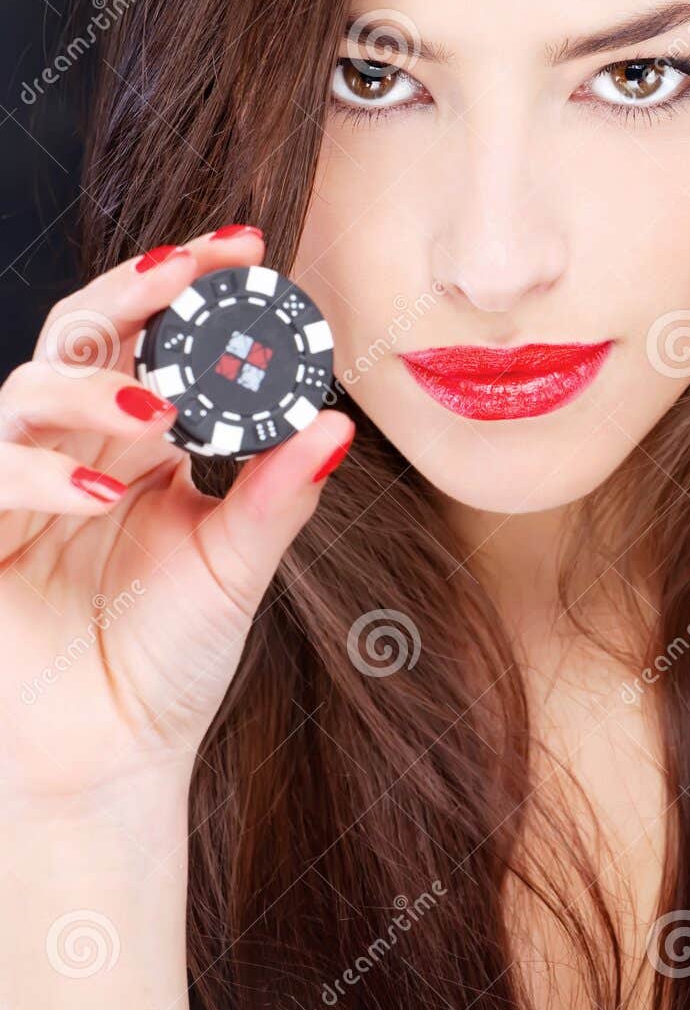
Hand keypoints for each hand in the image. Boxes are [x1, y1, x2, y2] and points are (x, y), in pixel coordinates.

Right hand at [0, 227, 354, 807]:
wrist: (110, 758)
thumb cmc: (166, 661)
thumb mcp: (236, 569)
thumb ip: (277, 496)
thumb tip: (337, 423)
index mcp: (142, 446)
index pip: (158, 339)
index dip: (195, 291)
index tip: (254, 251)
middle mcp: (80, 450)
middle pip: (84, 332)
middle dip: (136, 288)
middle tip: (197, 263)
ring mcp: (21, 489)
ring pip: (26, 389)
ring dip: (93, 385)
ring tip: (161, 411)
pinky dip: (39, 472)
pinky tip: (103, 490)